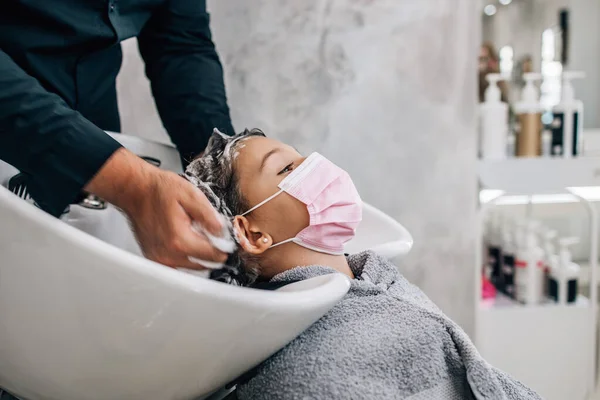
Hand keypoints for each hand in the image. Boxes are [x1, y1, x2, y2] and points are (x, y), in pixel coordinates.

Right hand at [85, 148, 226, 268]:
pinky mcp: (155, 259)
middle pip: (204, 264)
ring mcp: (160, 259)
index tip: (224, 237)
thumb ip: (209, 215)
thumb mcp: (190, 195)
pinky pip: (179, 266)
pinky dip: (187, 256)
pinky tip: (185, 240)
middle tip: (209, 232)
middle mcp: (168, 255)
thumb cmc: (159, 190)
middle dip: (212, 250)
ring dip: (199, 255)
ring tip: (195, 234)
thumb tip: (222, 232)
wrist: (135, 191)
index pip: (214, 255)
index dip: (224, 245)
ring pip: (192, 267)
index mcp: (180, 240)